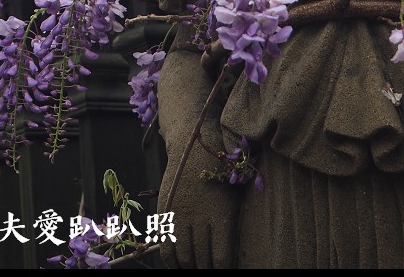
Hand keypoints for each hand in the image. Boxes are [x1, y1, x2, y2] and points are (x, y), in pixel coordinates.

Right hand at [156, 49, 240, 267]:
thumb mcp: (237, 188)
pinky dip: (171, 261)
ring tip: (196, 266)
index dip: (223, 270)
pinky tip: (178, 263)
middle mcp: (200, 219)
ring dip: (191, 266)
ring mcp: (180, 216)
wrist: (193, 140)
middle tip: (210, 267)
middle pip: (202, 263)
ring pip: (184, 258)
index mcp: (222, 216)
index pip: (222, 261)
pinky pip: (165, 247)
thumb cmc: (223, 164)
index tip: (224, 268)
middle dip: (206, 269)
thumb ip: (235, 219)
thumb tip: (238, 248)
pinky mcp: (166, 211)